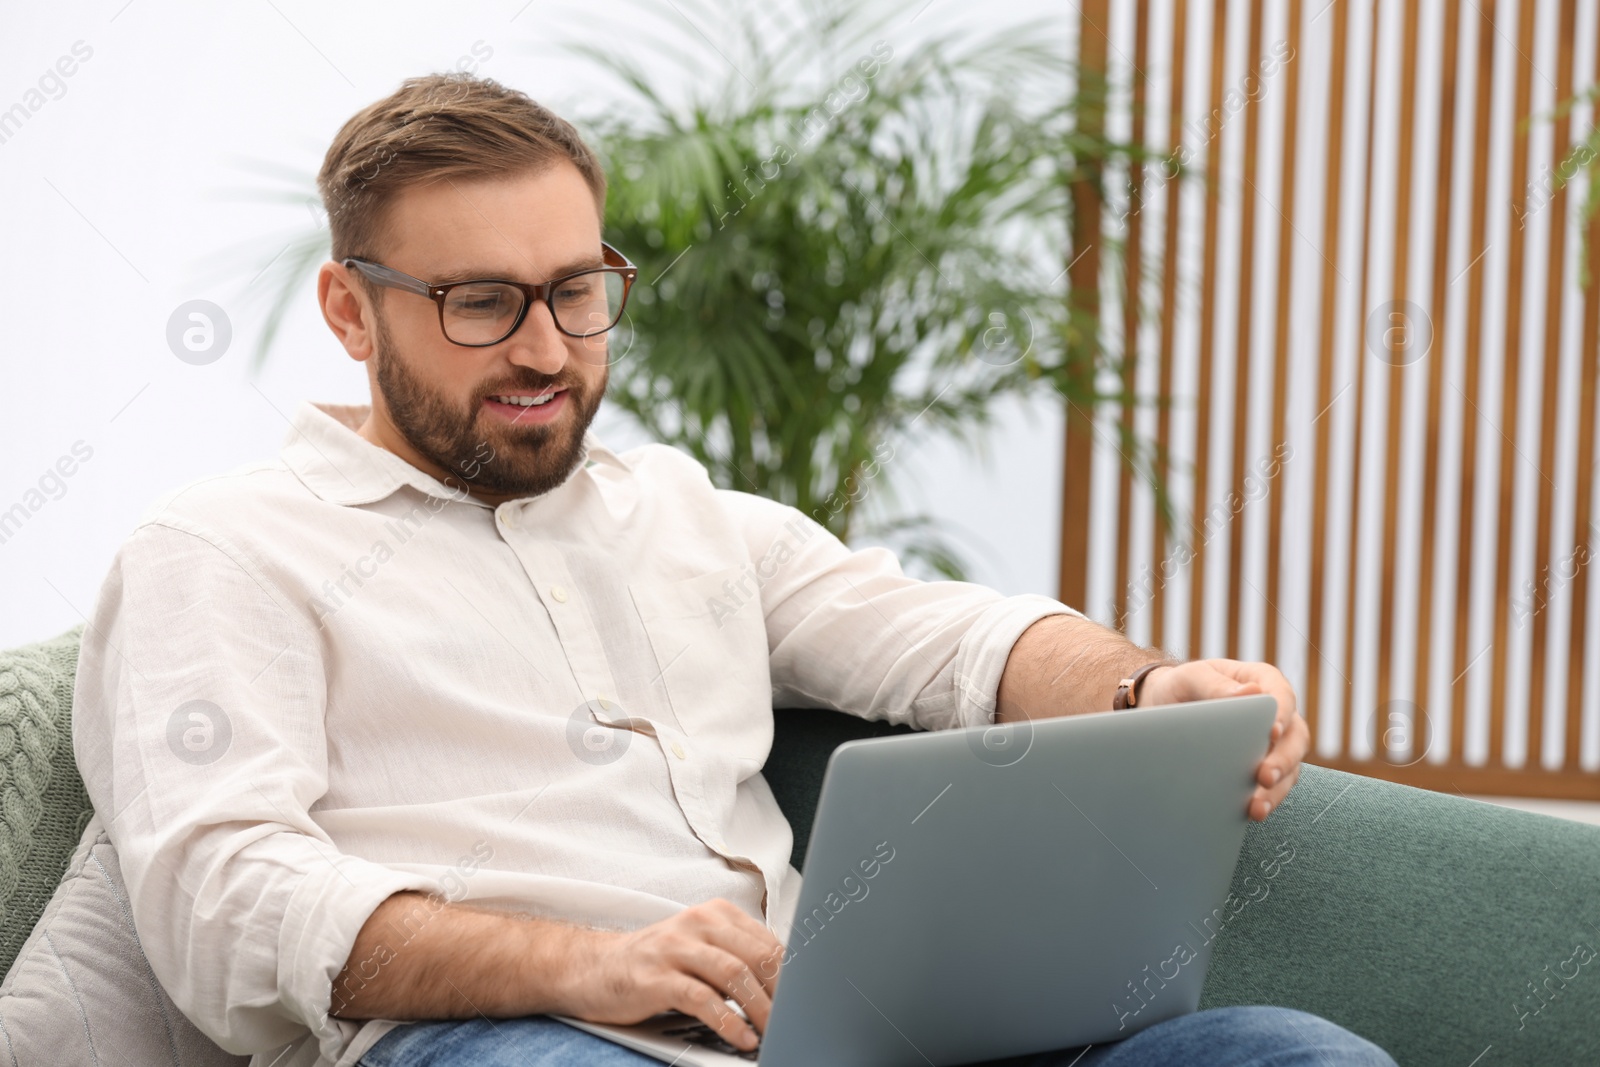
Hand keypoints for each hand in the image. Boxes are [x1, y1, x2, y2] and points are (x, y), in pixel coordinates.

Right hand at [557, 898, 784, 1051]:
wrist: (592, 968)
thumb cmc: (655, 963)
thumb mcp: (698, 948)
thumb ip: (736, 956)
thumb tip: (784, 984)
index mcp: (715, 914)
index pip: (767, 941)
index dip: (792, 975)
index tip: (806, 1001)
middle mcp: (697, 923)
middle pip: (756, 956)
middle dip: (781, 994)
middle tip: (795, 1022)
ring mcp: (675, 948)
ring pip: (734, 974)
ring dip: (760, 1008)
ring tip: (773, 1033)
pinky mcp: (656, 977)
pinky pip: (702, 999)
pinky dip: (728, 1021)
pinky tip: (741, 1038)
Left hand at [1139, 658, 1307, 821]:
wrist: (1165, 707)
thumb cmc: (1182, 686)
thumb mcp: (1192, 677)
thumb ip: (1216, 685)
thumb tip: (1251, 693)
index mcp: (1262, 682)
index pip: (1282, 696)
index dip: (1282, 714)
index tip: (1272, 731)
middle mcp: (1276, 715)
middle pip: (1294, 737)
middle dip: (1283, 760)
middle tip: (1265, 776)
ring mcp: (1273, 744)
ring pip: (1290, 767)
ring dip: (1277, 789)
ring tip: (1257, 807)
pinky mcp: (1263, 768)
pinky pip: (1275, 787)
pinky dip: (1266, 800)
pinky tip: (1252, 812)